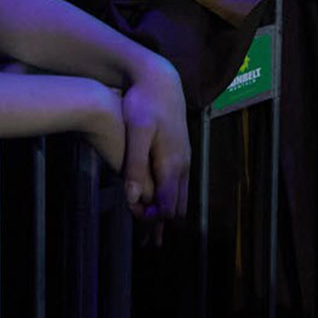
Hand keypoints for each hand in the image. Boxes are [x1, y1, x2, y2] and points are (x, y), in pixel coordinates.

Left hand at [120, 61, 189, 221]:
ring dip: (166, 214)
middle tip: (145, 239)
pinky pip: (179, 185)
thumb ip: (135, 164)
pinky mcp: (181, 152)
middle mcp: (182, 165)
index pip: (167, 207)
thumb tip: (133, 198)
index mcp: (172, 164)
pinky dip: (169, 199)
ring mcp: (184, 158)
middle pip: (177, 207)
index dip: (151, 220)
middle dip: (161, 224)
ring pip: (180, 197)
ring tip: (150, 230)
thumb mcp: (136, 131)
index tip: (133, 218)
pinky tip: (157, 201)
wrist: (160, 78)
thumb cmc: (143, 102)